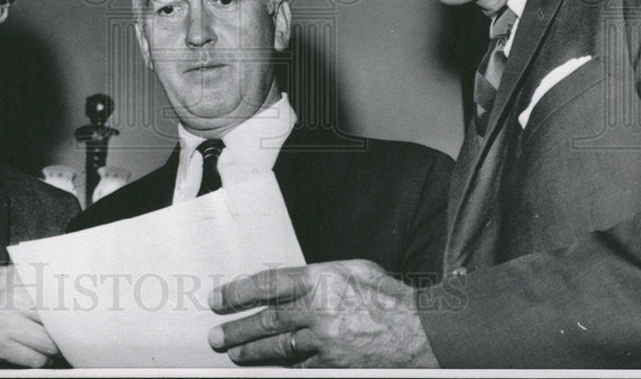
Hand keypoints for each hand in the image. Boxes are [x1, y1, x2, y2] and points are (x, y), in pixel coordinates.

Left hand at [208, 260, 438, 367]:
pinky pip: (301, 369)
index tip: (220, 299)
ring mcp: (325, 342)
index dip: (239, 292)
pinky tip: (270, 369)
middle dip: (238, 328)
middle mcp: (319, 311)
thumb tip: (298, 283)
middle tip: (217, 335)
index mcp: (322, 280)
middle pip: (267, 319)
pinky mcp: (334, 366)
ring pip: (279, 347)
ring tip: (234, 353)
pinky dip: (284, 368)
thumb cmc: (392, 299)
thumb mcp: (355, 271)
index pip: (269, 284)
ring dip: (252, 351)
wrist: (423, 332)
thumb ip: (322, 277)